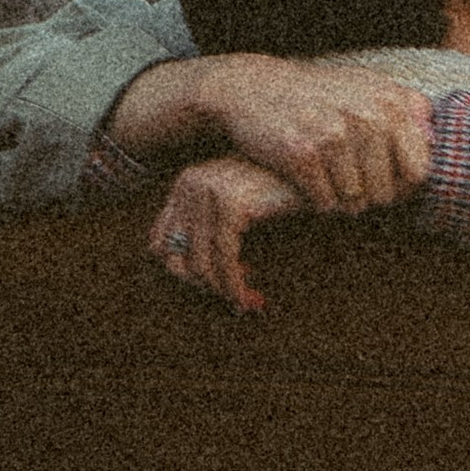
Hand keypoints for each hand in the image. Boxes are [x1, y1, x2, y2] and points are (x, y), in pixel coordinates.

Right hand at [110, 54, 434, 211]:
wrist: (252, 87)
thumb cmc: (318, 95)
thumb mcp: (366, 88)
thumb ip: (405, 110)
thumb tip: (438, 140)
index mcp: (392, 100)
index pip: (420, 171)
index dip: (402, 186)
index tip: (383, 183)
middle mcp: (368, 114)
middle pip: (387, 193)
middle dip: (368, 198)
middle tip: (346, 183)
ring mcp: (335, 132)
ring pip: (355, 202)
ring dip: (340, 201)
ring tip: (326, 179)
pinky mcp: (303, 152)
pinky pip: (325, 202)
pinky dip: (316, 201)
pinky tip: (306, 182)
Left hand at [153, 154, 308, 314]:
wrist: (312, 170)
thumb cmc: (275, 189)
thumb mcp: (232, 204)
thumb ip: (198, 223)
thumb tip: (156, 254)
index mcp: (186, 183)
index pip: (161, 243)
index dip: (184, 271)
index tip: (212, 285)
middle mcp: (192, 183)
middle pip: (176, 257)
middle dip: (203, 285)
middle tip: (231, 298)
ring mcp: (210, 192)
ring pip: (200, 265)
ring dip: (222, 291)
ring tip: (243, 300)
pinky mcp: (232, 204)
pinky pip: (225, 260)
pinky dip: (235, 285)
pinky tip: (247, 296)